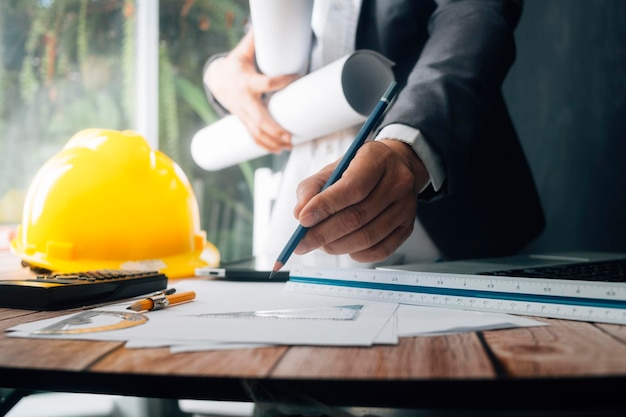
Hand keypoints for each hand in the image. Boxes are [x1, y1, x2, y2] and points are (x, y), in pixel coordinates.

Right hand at [204, 30, 299, 152]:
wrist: (217, 80)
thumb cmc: (235, 65)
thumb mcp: (242, 53)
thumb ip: (253, 43)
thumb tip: (262, 27)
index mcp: (246, 83)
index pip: (266, 83)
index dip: (282, 80)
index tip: (297, 76)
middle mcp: (244, 102)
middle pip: (260, 120)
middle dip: (275, 130)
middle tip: (291, 137)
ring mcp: (243, 114)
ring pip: (257, 133)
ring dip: (272, 142)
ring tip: (288, 146)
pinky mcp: (244, 121)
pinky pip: (253, 137)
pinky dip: (265, 146)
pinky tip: (277, 151)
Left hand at [292, 139, 429, 261]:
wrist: (394, 168)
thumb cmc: (359, 169)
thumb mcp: (333, 168)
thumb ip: (312, 188)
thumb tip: (300, 214)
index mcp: (377, 159)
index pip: (352, 188)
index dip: (325, 206)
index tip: (303, 220)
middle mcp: (397, 182)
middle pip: (358, 217)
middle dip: (324, 234)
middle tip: (302, 243)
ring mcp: (406, 207)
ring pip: (368, 237)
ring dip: (337, 246)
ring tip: (320, 244)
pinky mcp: (407, 227)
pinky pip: (381, 250)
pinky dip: (357, 254)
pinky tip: (343, 247)